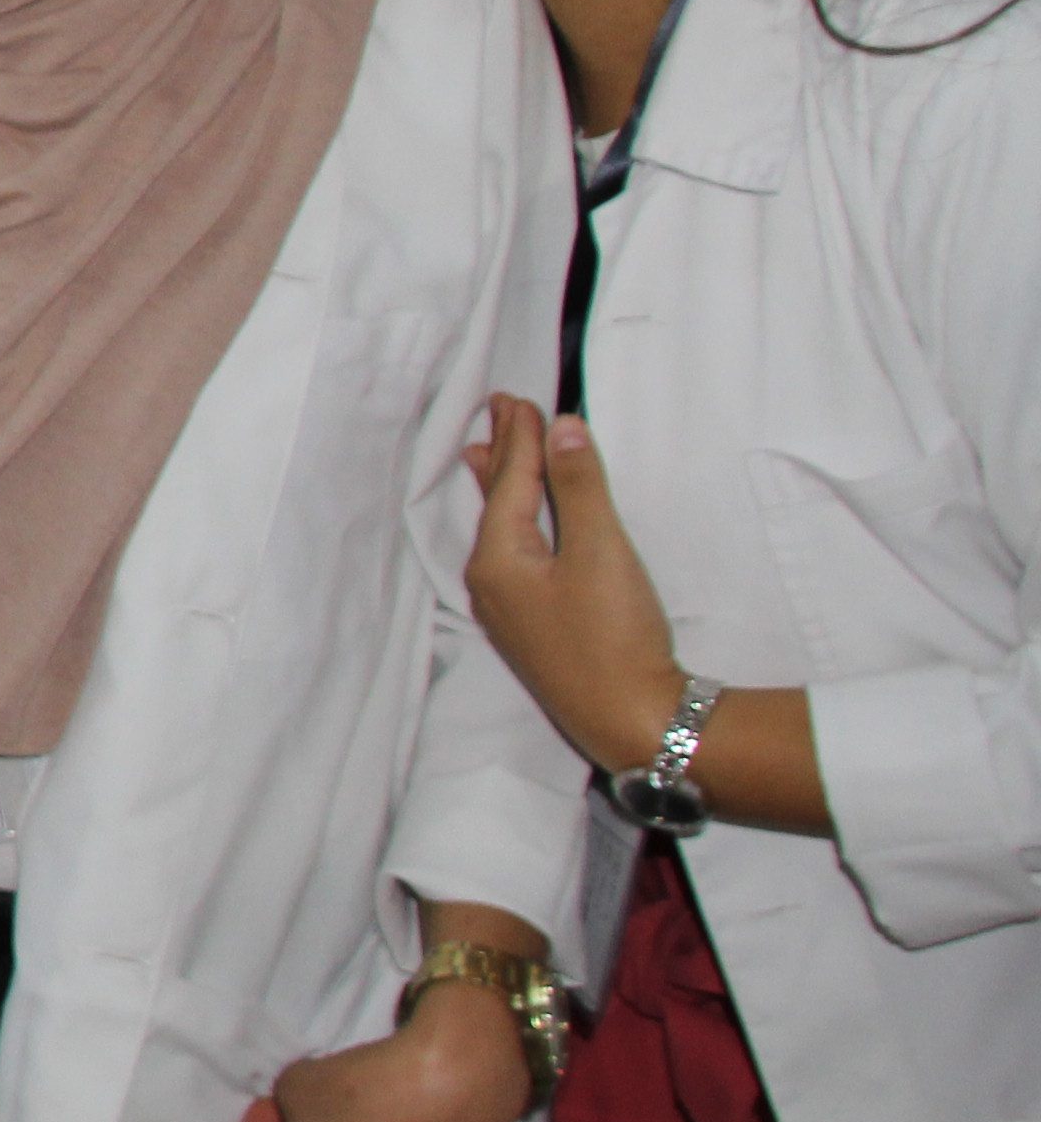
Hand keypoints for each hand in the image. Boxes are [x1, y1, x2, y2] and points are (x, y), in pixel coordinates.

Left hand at [462, 394, 685, 773]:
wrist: (634, 723)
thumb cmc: (615, 639)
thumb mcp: (601, 553)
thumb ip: (579, 489)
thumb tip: (562, 429)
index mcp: (498, 561)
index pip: (507, 483)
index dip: (518, 438)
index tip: (517, 398)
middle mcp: (492, 584)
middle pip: (497, 503)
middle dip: (503, 455)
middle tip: (500, 410)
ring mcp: (511, 611)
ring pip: (503, 531)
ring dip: (505, 488)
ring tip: (489, 453)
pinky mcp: (535, 629)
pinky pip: (515, 557)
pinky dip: (518, 525)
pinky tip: (520, 526)